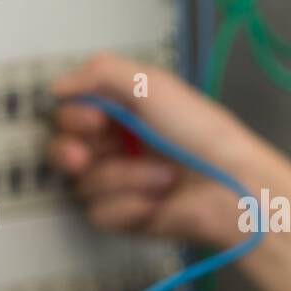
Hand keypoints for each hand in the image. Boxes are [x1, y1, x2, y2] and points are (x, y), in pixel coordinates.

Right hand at [48, 52, 263, 250]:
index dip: (72, 117)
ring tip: (163, 176)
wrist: (232, 187)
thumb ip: (102, 73)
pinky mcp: (127, 217)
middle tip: (84, 156)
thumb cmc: (203, 135)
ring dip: (124, 179)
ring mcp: (121, 184)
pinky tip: (157, 202)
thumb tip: (58, 85)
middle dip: (70, 152)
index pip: (70, 114)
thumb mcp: (154, 85)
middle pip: (62, 151)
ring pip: (83, 183)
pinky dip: (130, 207)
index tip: (93, 119)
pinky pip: (100, 213)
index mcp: (124, 112)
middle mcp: (118, 147)